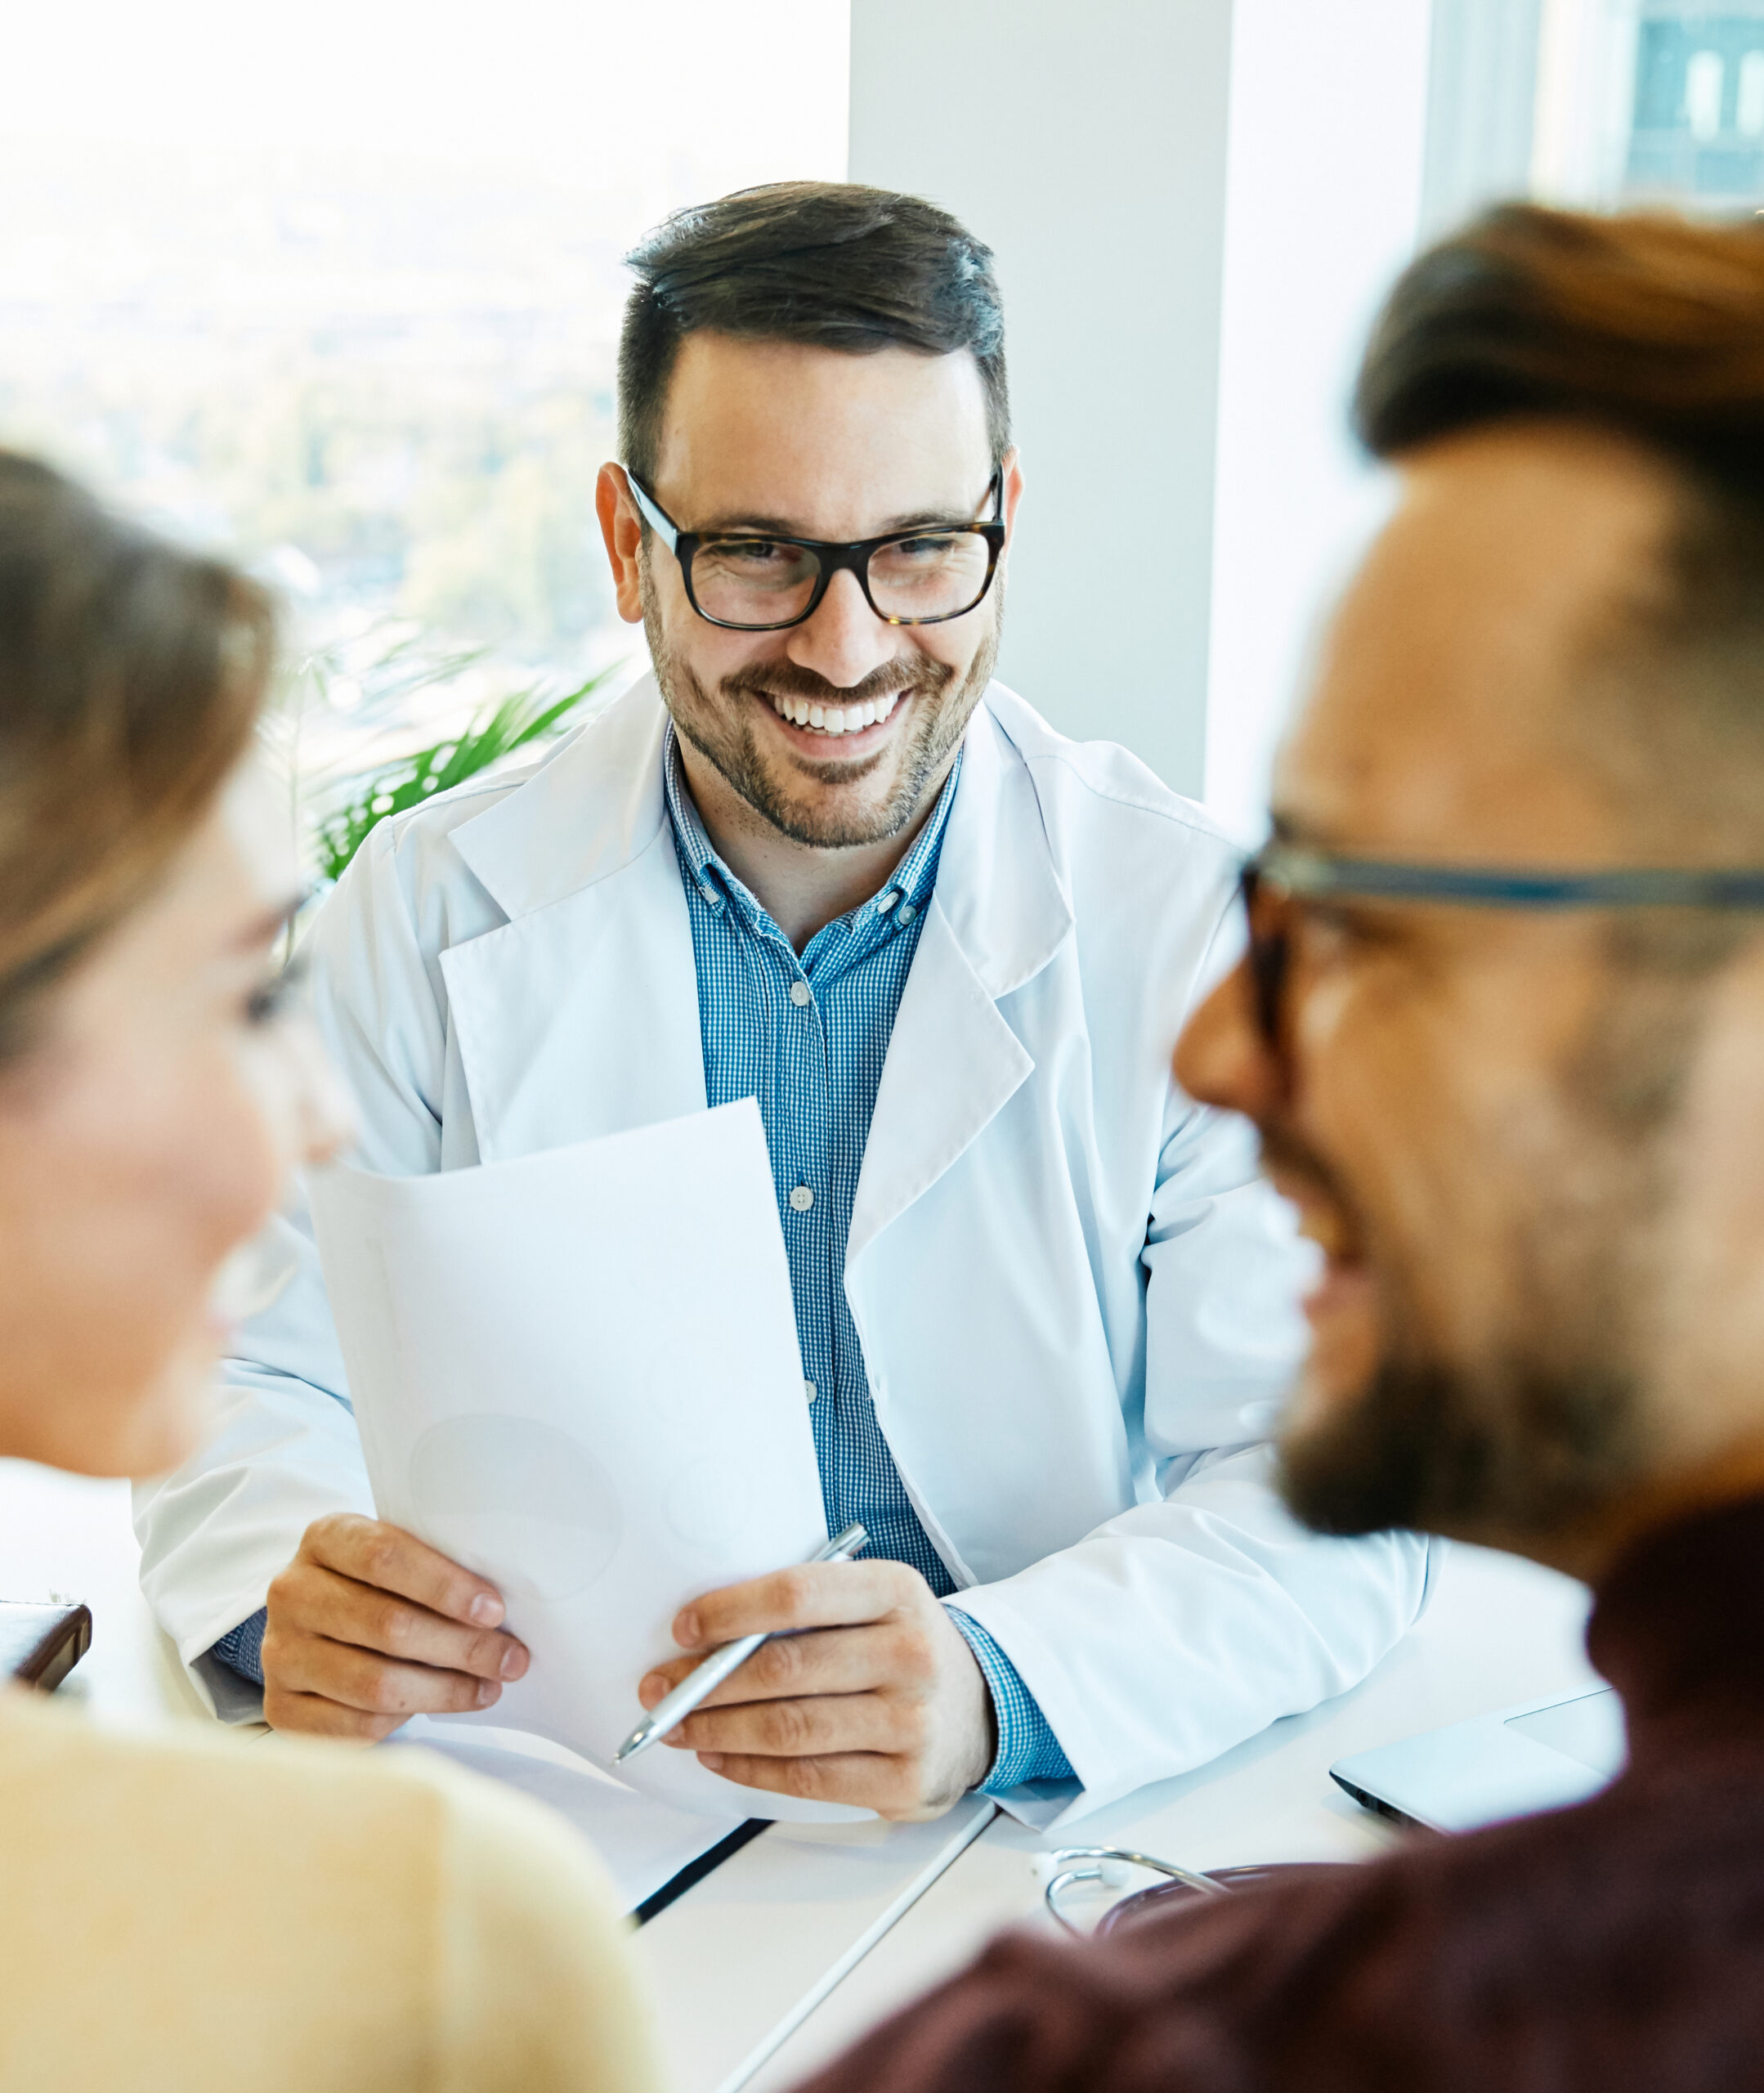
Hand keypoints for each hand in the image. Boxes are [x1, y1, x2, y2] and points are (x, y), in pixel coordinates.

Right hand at [261, 1514, 528, 1739]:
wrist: (313, 1627)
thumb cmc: (376, 1586)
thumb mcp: (396, 1559)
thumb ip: (432, 1569)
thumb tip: (500, 1613)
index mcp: (325, 1538)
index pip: (384, 1556)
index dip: (444, 1586)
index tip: (495, 1610)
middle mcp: (293, 1592)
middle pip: (387, 1625)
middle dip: (462, 1646)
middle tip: (511, 1659)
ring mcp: (280, 1653)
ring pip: (375, 1683)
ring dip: (445, 1691)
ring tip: (488, 1687)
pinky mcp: (281, 1708)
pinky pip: (355, 1724)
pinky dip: (405, 1721)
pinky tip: (438, 1708)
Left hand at [636, 1559, 994, 1819]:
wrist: (979, 1707)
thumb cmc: (900, 1647)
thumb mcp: (873, 1603)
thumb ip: (808, 1609)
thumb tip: (707, 1635)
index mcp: (898, 1592)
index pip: (801, 1594)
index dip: (732, 1611)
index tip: (683, 1628)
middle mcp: (911, 1654)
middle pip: (786, 1669)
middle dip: (707, 1682)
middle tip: (661, 1688)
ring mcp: (912, 1722)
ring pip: (789, 1729)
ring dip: (717, 1730)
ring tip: (678, 1726)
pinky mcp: (905, 1782)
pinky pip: (806, 1778)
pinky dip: (749, 1770)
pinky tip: (719, 1757)